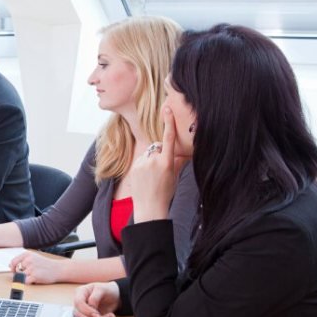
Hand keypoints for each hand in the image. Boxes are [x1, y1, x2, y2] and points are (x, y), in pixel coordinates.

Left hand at [8, 251, 66, 284]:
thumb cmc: (46, 264)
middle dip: (21, 274)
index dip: (13, 268)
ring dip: (26, 278)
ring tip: (34, 275)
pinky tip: (35, 279)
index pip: (13, 262)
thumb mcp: (34, 257)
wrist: (58, 269)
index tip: (15, 271)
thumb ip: (22, 260)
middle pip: (17, 271)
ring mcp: (31, 268)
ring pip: (21, 277)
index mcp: (27, 254)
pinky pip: (25, 282)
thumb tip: (10, 265)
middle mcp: (28, 260)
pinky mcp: (34, 276)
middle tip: (30, 274)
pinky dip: (28, 282)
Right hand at [73, 282, 119, 316]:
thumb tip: (91, 307)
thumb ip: (94, 298)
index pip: (78, 303)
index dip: (86, 310)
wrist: (115, 295)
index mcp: (81, 292)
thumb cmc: (107, 289)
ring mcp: (84, 310)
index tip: (97, 314)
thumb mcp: (102, 289)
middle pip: (78, 313)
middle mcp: (80, 302)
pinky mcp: (89, 316)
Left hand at [131, 107, 177, 221]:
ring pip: (148, 154)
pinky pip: (141, 160)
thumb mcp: (175, 176)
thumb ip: (177, 161)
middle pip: (157, 147)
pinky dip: (143, 165)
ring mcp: (142, 164)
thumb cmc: (166, 192)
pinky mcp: (134, 167)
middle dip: (159, 154)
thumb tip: (183, 151)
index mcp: (167, 162)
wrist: (150, 207)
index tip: (167, 108)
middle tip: (160, 171)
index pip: (169, 138)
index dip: (169, 122)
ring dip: (150, 160)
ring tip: (152, 177)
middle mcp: (154, 160)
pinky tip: (145, 178)